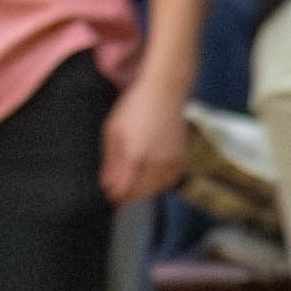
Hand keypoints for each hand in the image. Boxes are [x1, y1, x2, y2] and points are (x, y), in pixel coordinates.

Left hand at [102, 79, 184, 202]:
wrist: (165, 92)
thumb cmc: (133, 109)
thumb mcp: (113, 133)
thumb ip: (110, 163)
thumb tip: (107, 186)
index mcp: (136, 157)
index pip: (124, 191)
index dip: (114, 197)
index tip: (107, 197)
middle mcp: (157, 163)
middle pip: (141, 194)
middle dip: (128, 196)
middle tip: (117, 194)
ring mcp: (173, 161)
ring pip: (157, 189)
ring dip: (144, 191)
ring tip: (133, 186)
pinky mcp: (183, 158)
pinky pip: (170, 180)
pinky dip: (159, 184)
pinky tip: (151, 178)